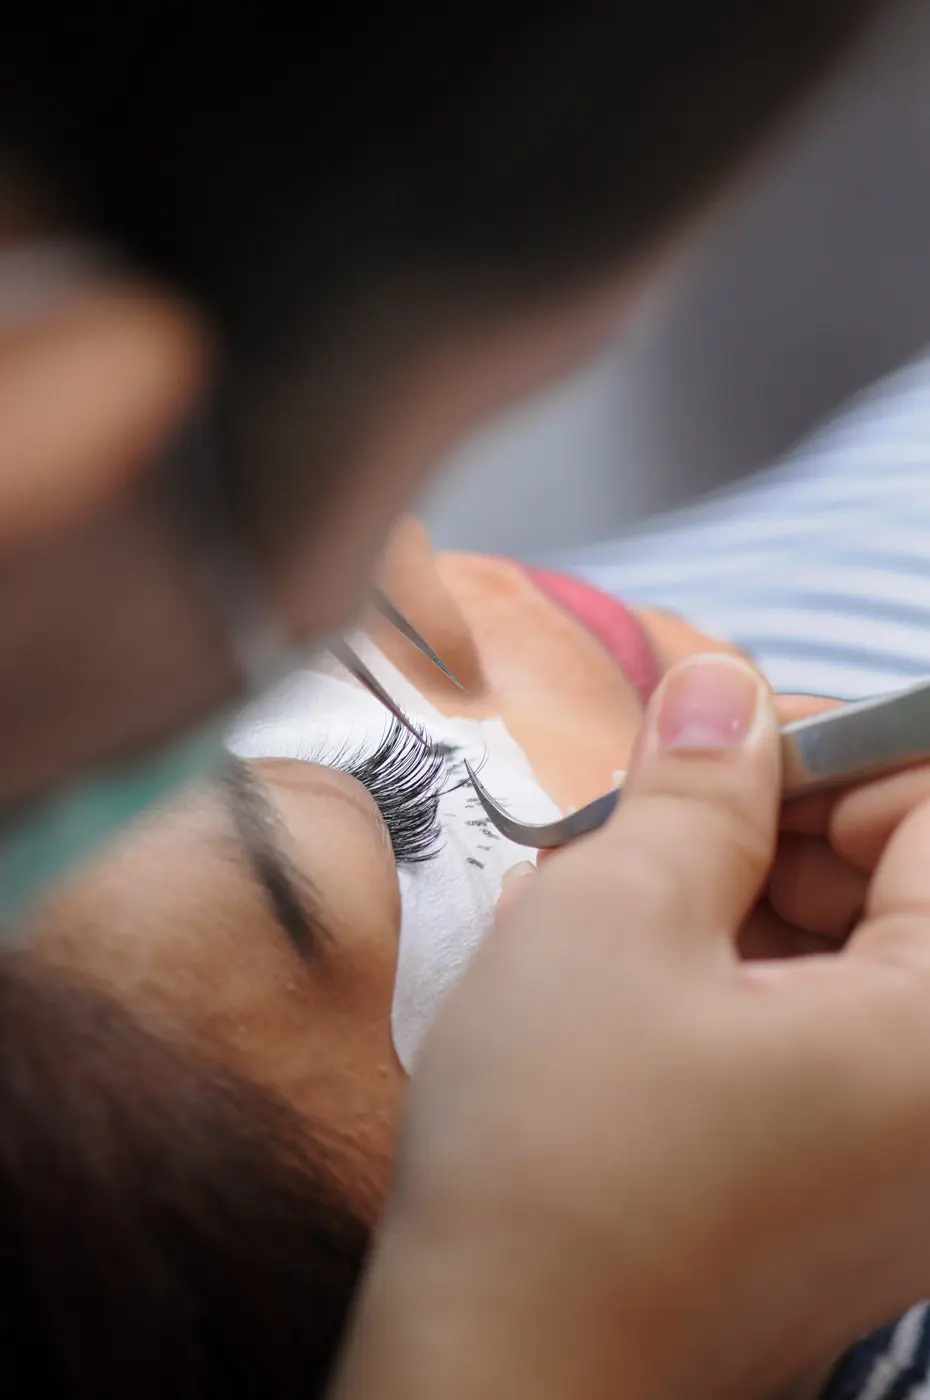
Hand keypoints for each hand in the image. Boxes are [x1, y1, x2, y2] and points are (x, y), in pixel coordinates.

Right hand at [335, 654, 929, 1399]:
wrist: (504, 1385)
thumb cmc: (561, 1174)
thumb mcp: (614, 920)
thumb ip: (695, 786)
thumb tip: (725, 694)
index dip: (817, 745)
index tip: (709, 741)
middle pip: (902, 878)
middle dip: (770, 826)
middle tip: (643, 827)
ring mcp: (909, 1154)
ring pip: (854, 950)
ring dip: (739, 901)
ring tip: (615, 912)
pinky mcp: (850, 1184)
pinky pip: (824, 1029)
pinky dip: (738, 979)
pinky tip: (635, 984)